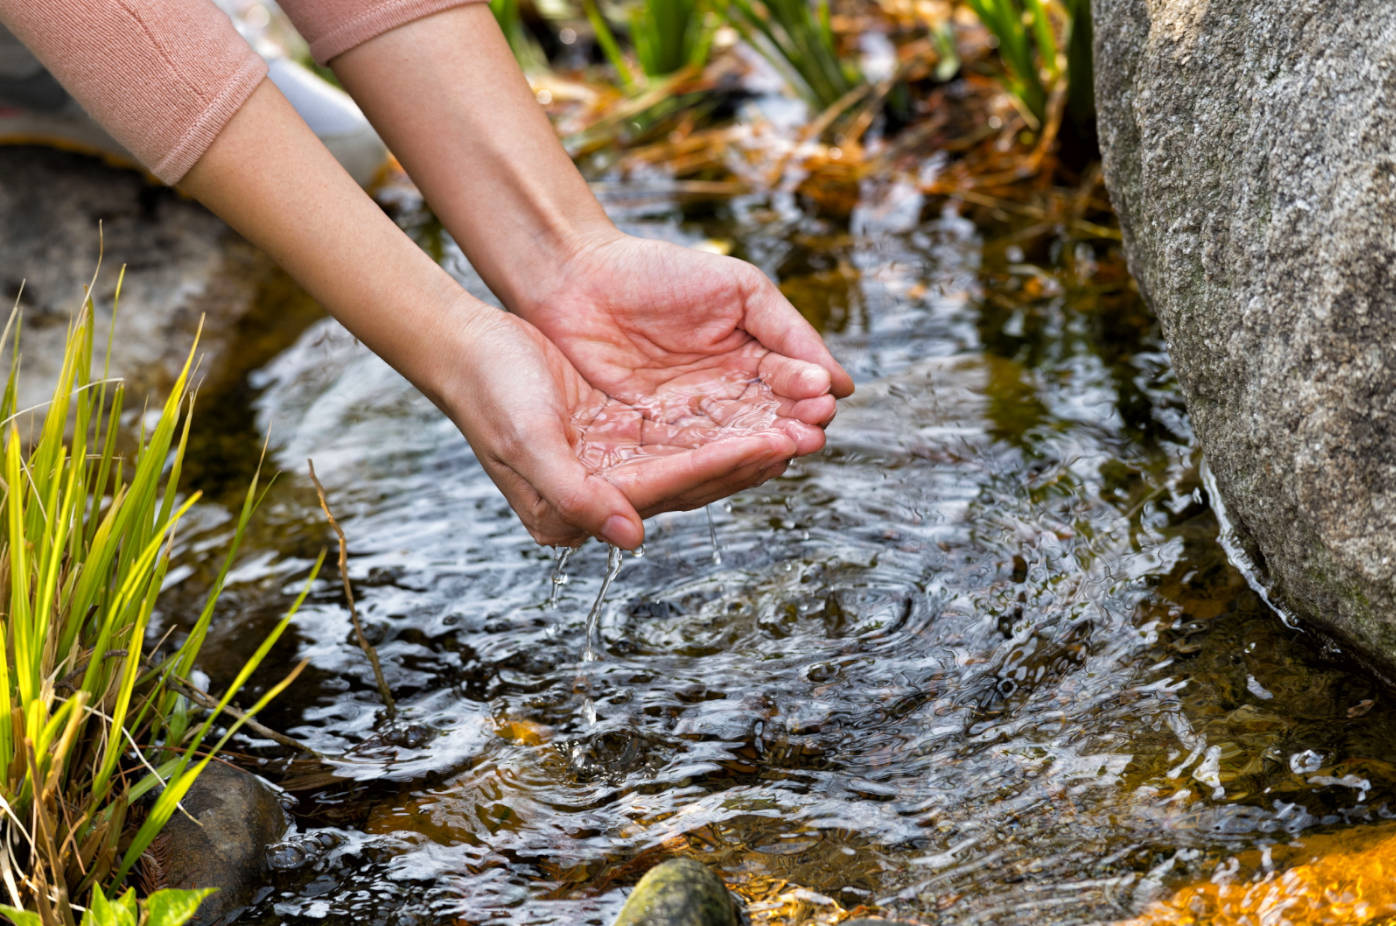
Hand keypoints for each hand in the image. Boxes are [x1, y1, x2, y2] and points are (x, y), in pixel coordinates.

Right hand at [442, 305, 798, 547]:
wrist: (467, 347)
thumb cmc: (489, 394)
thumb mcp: (528, 442)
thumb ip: (577, 496)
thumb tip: (634, 539)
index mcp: (573, 512)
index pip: (664, 491)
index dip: (720, 467)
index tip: (772, 444)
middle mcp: (598, 499)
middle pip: (689, 482)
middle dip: (749, 459)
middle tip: (806, 436)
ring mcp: (611, 467)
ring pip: (693, 460)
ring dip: (745, 443)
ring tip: (797, 425)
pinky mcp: (618, 437)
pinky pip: (681, 436)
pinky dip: (721, 425)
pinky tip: (760, 411)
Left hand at [517, 232, 855, 461]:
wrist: (577, 278)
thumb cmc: (657, 272)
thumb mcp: (738, 289)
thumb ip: (787, 330)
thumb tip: (840, 381)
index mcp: (753, 356)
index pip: (791, 384)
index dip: (808, 395)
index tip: (823, 401)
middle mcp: (726, 391)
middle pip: (768, 419)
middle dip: (792, 427)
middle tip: (810, 434)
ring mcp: (689, 415)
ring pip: (734, 441)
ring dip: (760, 448)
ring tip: (784, 449)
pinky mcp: (651, 434)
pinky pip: (689, 453)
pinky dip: (713, 460)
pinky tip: (735, 460)